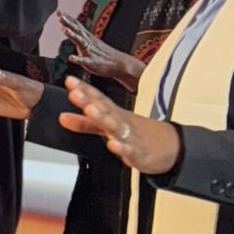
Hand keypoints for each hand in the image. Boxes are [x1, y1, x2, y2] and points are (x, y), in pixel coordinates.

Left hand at [58, 74, 183, 174]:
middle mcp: (121, 121)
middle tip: (75, 92)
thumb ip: (84, 124)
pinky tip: (113, 145)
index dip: (83, 90)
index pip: (97, 99)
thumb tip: (62, 117)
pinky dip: (122, 148)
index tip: (69, 81)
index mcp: (113, 114)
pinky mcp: (139, 152)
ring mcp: (131, 135)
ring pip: (116, 126)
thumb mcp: (108, 127)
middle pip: (104, 109)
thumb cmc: (136, 133)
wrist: (171, 146)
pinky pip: (130, 150)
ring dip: (103, 118)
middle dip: (89, 100)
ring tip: (91, 111)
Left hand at [59, 14, 143, 88]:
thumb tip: (71, 29)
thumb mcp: (92, 42)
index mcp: (87, 38)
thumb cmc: (103, 54)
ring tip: (64, 29)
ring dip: (72, 35)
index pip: (77, 26)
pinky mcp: (92, 62)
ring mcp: (90, 52)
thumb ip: (81, 36)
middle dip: (68, 23)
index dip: (68, 19)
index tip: (59, 11)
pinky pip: (84, 61)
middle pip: (77, 30)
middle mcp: (88, 42)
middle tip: (59, 16)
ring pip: (80, 42)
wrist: (120, 64)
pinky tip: (70, 58)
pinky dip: (77, 59)